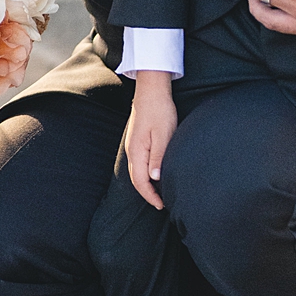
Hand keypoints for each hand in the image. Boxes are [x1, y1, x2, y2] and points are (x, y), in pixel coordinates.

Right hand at [122, 72, 176, 211]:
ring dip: (146, 184)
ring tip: (159, 192)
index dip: (150, 196)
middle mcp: (132, 150)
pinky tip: (155, 173)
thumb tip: (155, 179)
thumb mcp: (163, 134)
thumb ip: (159, 157)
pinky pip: (138, 163)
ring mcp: (132, 145)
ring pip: (136, 171)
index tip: (162, 205)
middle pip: (136, 179)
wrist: (151, 90)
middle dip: (147, 194)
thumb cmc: (159, 110)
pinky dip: (145, 173)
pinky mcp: (137, 140)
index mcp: (137, 151)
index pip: (140, 182)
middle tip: (161, 203)